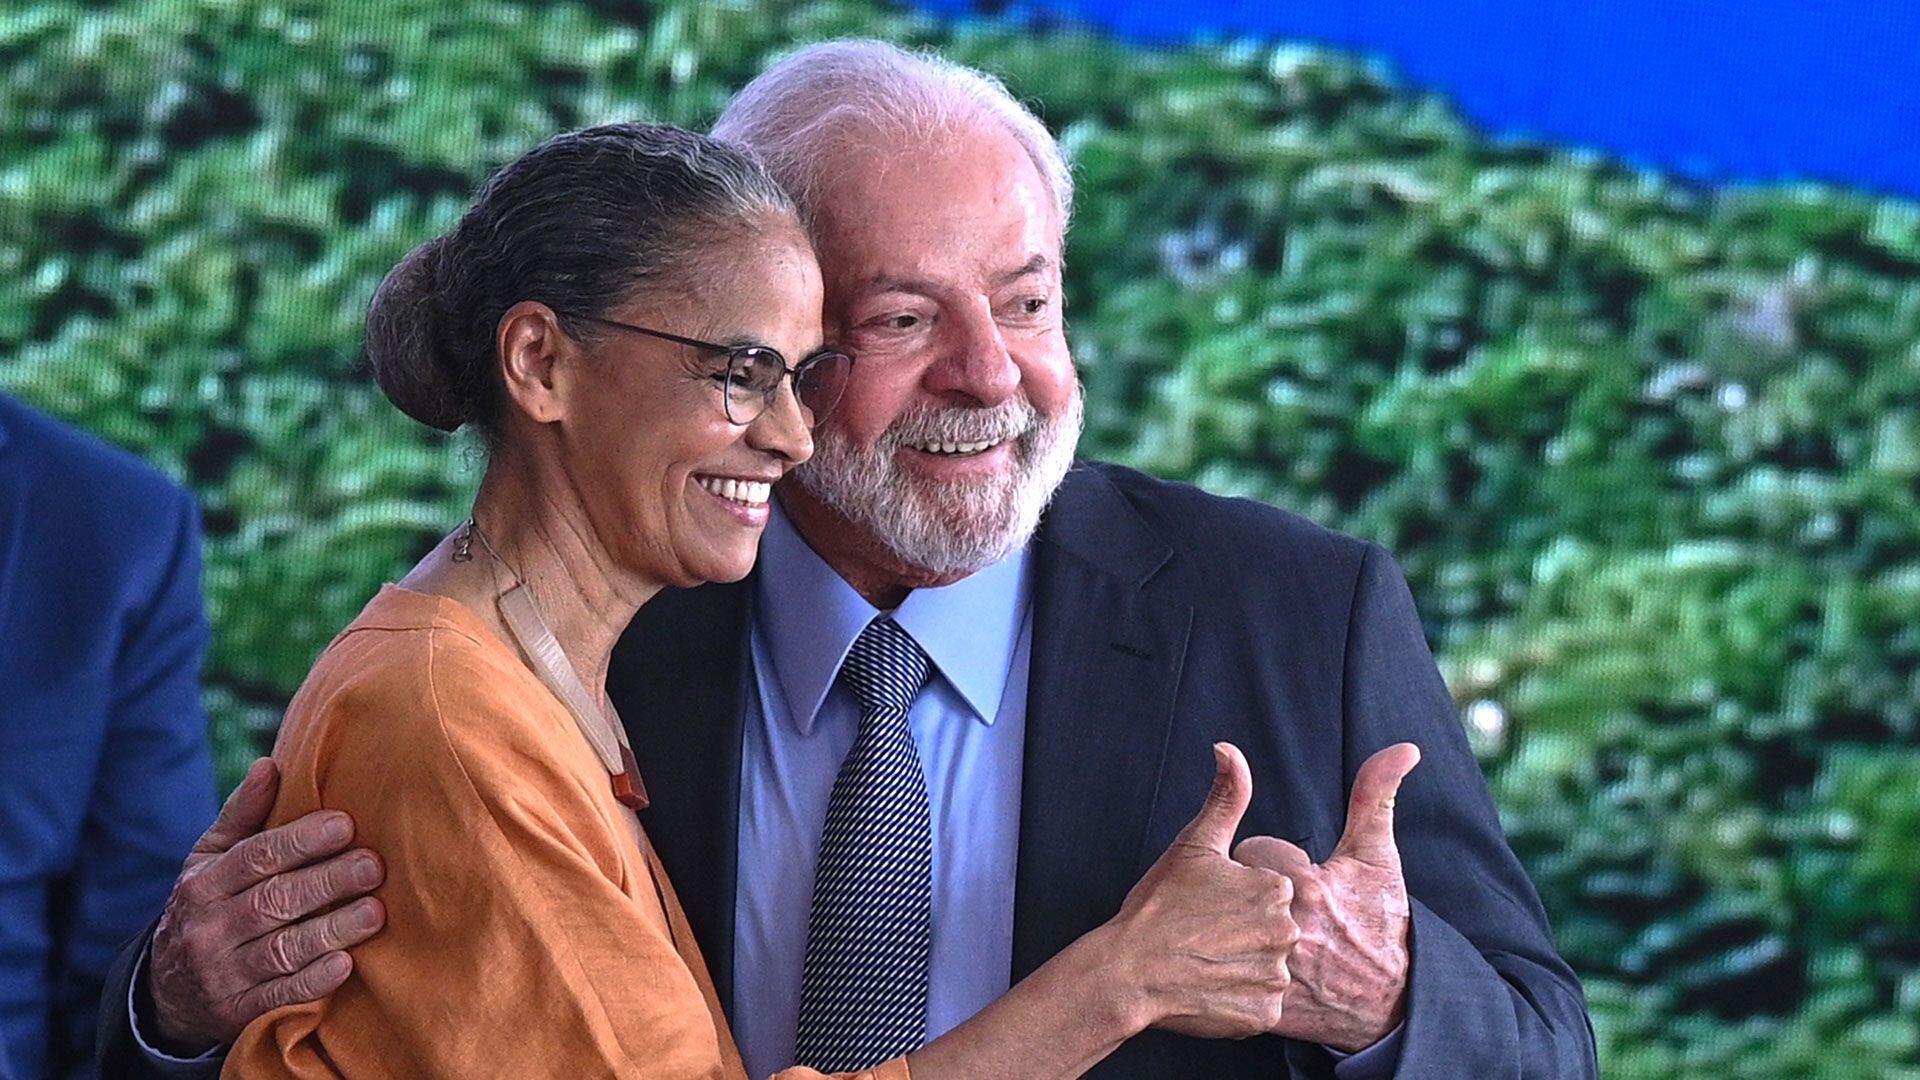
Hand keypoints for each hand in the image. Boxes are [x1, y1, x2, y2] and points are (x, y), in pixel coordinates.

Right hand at [147, 757, 386, 1051]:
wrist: (168, 990)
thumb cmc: (209, 906)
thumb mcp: (210, 860)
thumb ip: (243, 815)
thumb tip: (271, 764)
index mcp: (204, 885)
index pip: (255, 858)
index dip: (301, 840)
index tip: (346, 825)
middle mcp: (209, 930)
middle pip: (273, 902)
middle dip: (327, 882)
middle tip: (374, 865)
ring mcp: (223, 975)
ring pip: (281, 950)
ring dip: (331, 930)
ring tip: (375, 911)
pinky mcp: (239, 1013)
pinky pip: (280, 997)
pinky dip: (313, 982)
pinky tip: (347, 965)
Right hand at [1099, 743, 1298, 1039]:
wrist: (1128, 971)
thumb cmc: (1157, 906)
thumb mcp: (1193, 844)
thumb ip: (1225, 795)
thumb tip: (1228, 750)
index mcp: (1276, 889)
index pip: (1269, 894)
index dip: (1235, 900)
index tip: (1207, 908)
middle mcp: (1286, 933)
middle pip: (1272, 931)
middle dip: (1243, 934)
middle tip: (1202, 936)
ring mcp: (1275, 977)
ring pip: (1267, 967)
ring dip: (1242, 967)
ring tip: (1204, 961)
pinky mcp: (1262, 1014)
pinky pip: (1259, 1003)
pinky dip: (1238, 999)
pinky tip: (1209, 987)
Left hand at [1233, 743, 1420, 1052]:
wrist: (1393, 1002)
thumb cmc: (1381, 922)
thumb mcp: (1378, 857)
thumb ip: (1376, 795)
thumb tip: (1404, 747)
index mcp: (1309, 885)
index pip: (1253, 852)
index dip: (1269, 863)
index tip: (1295, 878)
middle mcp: (1289, 927)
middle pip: (1234, 890)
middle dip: (1247, 895)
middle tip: (1282, 909)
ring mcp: (1277, 970)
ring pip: (1226, 930)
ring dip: (1235, 931)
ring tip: (1262, 937)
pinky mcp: (1267, 1006)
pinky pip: (1227, 974)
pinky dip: (1233, 972)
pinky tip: (1254, 969)